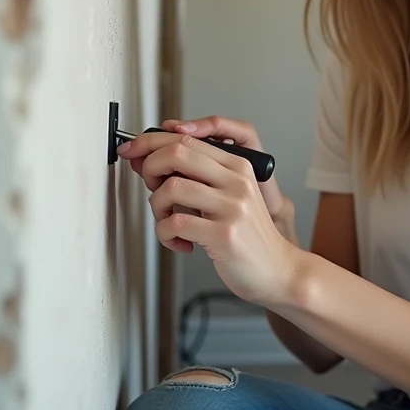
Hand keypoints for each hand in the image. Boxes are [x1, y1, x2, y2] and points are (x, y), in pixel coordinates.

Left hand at [117, 129, 299, 305]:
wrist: (278, 270)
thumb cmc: (248, 236)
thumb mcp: (228, 197)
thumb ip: (196, 178)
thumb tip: (148, 160)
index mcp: (237, 166)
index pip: (187, 139)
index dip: (150, 142)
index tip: (132, 149)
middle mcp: (237, 181)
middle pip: (177, 153)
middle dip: (150, 167)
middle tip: (151, 187)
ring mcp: (232, 207)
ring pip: (171, 188)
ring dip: (157, 207)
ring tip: (168, 221)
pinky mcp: (224, 235)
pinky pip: (175, 224)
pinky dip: (166, 234)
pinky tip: (179, 242)